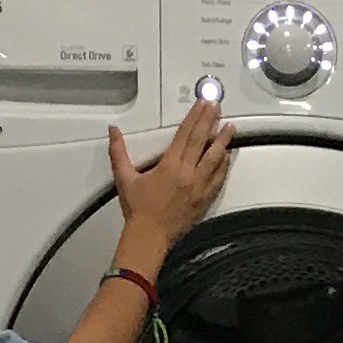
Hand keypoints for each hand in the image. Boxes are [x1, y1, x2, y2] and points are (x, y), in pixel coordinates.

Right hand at [106, 99, 232, 263]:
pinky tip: (227, 156)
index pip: (186, 133)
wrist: (149, 238)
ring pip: (216, 159)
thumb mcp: (124, 178)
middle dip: (211, 121)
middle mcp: (187, 174)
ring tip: (228, 128)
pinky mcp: (204, 200)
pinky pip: (219, 179)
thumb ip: (118, 151)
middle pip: (202, 141)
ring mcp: (199, 187)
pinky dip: (224, 166)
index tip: (202, 104)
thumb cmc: (139, 212)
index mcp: (170, 166)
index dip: (195, 116)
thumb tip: (113, 132)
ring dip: (223, 141)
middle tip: (217, 107)